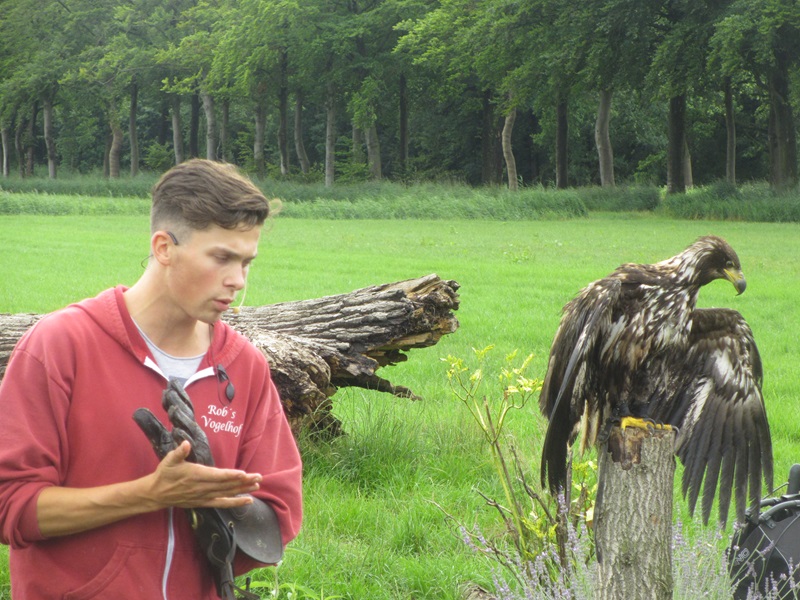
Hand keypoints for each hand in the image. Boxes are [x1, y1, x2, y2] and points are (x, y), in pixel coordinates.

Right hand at [145, 441, 261, 510]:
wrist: (156, 494)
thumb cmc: (164, 474)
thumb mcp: (169, 460)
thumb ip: (179, 452)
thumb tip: (185, 444)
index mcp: (196, 475)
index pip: (216, 476)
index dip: (230, 475)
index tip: (244, 473)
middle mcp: (202, 487)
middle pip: (226, 485)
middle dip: (244, 481)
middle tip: (258, 477)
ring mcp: (204, 496)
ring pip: (227, 494)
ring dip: (243, 490)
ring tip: (257, 485)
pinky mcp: (204, 503)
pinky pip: (222, 503)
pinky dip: (236, 502)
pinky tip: (248, 500)